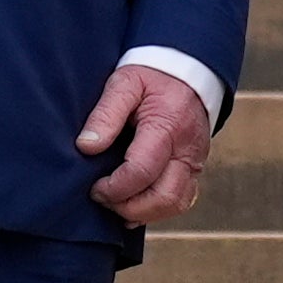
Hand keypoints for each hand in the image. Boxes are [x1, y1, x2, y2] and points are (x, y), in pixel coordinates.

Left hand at [80, 62, 215, 229]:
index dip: (115, 188)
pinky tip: (134, 206)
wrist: (187, 70)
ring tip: (116, 203)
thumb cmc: (152, 76)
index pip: (142, 172)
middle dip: (129, 207)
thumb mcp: (124, 83)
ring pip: (176, 204)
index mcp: (168, 126)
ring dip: (144, 212)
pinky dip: (157, 209)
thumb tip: (86, 147)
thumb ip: (105, 114)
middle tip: (103, 198)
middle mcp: (188, 150)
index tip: (94, 187)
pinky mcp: (195, 169)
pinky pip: (182, 200)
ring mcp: (195, 162)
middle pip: (165, 197)